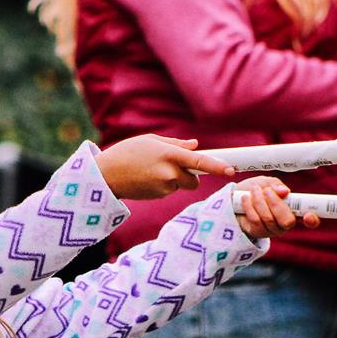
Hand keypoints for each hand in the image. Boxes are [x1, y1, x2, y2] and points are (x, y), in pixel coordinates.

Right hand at [96, 135, 234, 199]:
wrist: (105, 175)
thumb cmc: (127, 153)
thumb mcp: (150, 141)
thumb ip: (175, 144)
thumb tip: (195, 146)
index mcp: (169, 155)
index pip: (200, 162)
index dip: (217, 167)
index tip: (231, 170)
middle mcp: (169, 173)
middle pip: (194, 180)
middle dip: (190, 176)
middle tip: (174, 166)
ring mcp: (164, 187)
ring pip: (180, 185)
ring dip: (174, 179)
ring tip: (152, 171)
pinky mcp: (158, 196)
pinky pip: (169, 190)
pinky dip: (163, 185)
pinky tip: (147, 179)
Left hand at [233, 176, 318, 239]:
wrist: (234, 198)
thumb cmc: (255, 190)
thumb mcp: (267, 183)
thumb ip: (276, 186)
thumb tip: (284, 192)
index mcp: (294, 211)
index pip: (310, 220)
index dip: (312, 219)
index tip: (308, 215)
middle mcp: (285, 224)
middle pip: (287, 221)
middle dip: (275, 203)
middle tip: (266, 191)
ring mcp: (271, 230)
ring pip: (268, 219)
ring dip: (259, 201)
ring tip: (254, 190)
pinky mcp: (257, 233)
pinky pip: (255, 220)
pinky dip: (250, 206)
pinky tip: (246, 198)